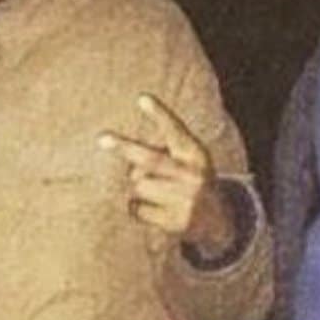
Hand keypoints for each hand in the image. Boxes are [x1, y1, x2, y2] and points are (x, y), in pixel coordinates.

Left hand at [97, 93, 233, 255]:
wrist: (218, 222)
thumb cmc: (189, 181)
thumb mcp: (187, 160)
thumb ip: (162, 151)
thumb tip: (123, 159)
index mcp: (196, 154)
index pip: (176, 130)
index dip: (160, 114)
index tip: (142, 97)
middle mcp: (194, 175)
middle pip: (152, 159)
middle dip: (125, 148)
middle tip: (102, 138)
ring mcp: (186, 200)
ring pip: (138, 185)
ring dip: (135, 185)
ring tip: (153, 190)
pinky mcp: (177, 222)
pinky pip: (138, 209)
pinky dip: (137, 207)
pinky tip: (154, 209)